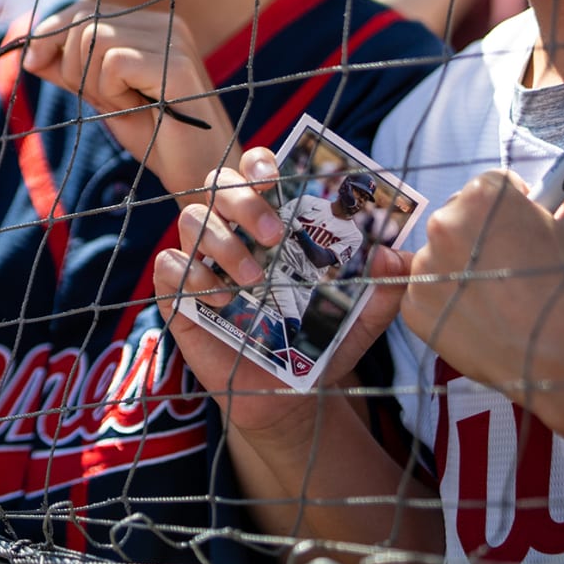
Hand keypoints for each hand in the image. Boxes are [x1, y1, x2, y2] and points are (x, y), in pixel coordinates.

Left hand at [22, 3, 232, 193]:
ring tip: (123, 106)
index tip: (31, 63)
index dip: (50, 32)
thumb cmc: (154, 137)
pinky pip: (113, 63)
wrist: (197, 173)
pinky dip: (111, 93)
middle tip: (100, 100)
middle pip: (84, 21)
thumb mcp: (101, 97)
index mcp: (149, 26)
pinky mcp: (177, 65)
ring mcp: (174, 41)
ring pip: (94, 39)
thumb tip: (28, 51)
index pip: (85, 8)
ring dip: (93, 83)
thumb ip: (70, 71)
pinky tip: (136, 109)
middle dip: (72, 66)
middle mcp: (164, 24)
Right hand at [153, 148, 405, 443]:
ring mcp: (202, 258)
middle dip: (244, 201)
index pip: (255, 171)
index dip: (259, 163)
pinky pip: (168, 264)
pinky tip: (221, 300)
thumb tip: (395, 255)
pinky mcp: (177, 291)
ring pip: (192, 218)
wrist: (286, 399)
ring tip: (253, 280)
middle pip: (219, 184)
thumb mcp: (360, 318)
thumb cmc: (318, 344)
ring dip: (223, 242)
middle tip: (275, 235)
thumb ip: (383, 288)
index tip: (273, 178)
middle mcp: (234, 230)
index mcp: (273, 221)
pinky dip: (191, 275)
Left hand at [398, 169, 563, 410]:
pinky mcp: (413, 305)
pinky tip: (478, 317)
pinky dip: (448, 302)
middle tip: (511, 266)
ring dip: (463, 268)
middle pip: (461, 217)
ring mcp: (424, 266)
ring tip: (497, 298)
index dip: (514, 205)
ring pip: (442, 256)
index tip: (525, 229)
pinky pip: (429, 293)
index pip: (493, 186)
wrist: (553, 357)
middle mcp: (444, 223)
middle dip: (482, 234)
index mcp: (483, 196)